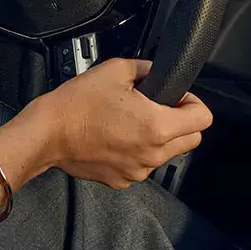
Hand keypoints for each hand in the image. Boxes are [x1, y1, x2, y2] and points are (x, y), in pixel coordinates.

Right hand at [15, 57, 212, 189]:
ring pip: (167, 154)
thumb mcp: (115, 70)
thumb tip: (158, 72)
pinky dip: (138, 152)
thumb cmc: (77, 103)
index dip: (193, 102)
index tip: (177, 97)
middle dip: (182, 122)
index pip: (203, 119)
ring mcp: (138, 171)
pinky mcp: (122, 180)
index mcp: (156, 126)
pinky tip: (117, 137)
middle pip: (192, 141)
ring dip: (160, 138)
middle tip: (159, 107)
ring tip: (132, 122)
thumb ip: (146, 69)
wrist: (47, 134)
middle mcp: (152, 154)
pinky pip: (142, 165)